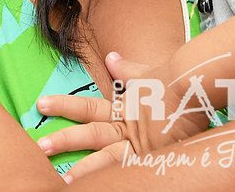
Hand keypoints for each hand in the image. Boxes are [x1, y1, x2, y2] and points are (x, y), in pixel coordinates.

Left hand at [36, 52, 211, 181]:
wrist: (195, 85)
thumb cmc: (173, 79)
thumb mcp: (147, 74)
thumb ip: (127, 70)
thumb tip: (112, 56)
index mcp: (123, 107)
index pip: (88, 107)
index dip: (64, 106)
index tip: (41, 105)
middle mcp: (127, 127)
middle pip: (91, 134)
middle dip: (65, 140)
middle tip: (40, 147)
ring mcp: (140, 144)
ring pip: (107, 159)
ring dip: (85, 170)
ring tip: (63, 182)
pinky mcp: (153, 156)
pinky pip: (129, 170)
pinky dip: (115, 178)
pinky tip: (102, 186)